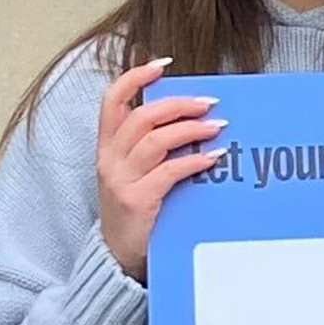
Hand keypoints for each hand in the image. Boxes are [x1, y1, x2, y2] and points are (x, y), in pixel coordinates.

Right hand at [94, 59, 220, 282]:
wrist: (115, 259)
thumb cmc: (131, 214)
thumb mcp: (128, 175)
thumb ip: (146, 149)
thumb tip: (187, 121)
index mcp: (106, 148)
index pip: (112, 100)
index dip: (136, 78)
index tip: (163, 66)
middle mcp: (109, 160)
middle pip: (142, 116)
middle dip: (178, 104)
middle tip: (209, 103)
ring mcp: (120, 180)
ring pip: (156, 139)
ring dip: (191, 129)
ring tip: (217, 126)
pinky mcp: (137, 201)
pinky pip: (169, 172)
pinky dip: (195, 160)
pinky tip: (214, 157)